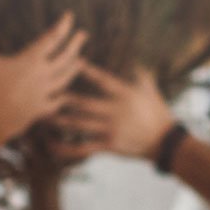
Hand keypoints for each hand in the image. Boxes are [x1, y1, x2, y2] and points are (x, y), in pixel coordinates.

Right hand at [0, 8, 88, 143]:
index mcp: (31, 60)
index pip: (52, 38)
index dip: (62, 26)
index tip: (69, 16)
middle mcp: (41, 76)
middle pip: (65, 58)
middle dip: (75, 45)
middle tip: (83, 35)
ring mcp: (42, 94)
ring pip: (64, 79)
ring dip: (73, 69)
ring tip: (81, 62)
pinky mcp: (39, 111)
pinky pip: (55, 103)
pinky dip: (62, 98)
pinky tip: (65, 97)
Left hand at [54, 62, 176, 162]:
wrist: (166, 142)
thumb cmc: (158, 114)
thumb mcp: (152, 91)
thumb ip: (142, 76)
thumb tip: (136, 61)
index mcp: (125, 95)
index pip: (103, 80)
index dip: (88, 71)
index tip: (73, 62)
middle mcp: (116, 111)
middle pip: (84, 104)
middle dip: (64, 99)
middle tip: (46, 93)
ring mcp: (111, 129)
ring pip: (80, 125)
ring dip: (60, 121)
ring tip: (43, 117)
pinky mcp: (109, 146)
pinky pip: (83, 147)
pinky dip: (66, 148)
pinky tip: (52, 146)